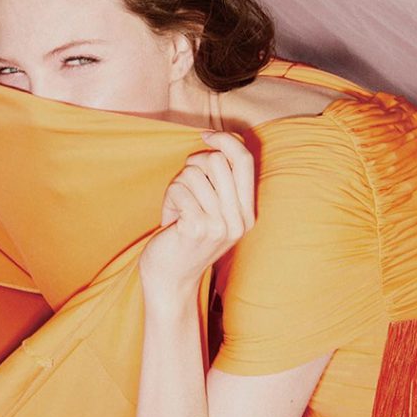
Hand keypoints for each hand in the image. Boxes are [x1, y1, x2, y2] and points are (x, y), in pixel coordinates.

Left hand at [138, 131, 254, 301]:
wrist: (170, 280)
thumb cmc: (185, 238)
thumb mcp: (212, 211)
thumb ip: (221, 182)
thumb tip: (219, 140)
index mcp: (247, 213)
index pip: (245, 161)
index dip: (226, 140)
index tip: (206, 135)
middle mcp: (239, 220)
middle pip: (218, 161)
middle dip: (194, 162)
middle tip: (184, 180)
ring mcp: (219, 226)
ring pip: (194, 174)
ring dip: (178, 185)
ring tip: (178, 208)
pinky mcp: (197, 228)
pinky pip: (179, 189)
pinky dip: (169, 198)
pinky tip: (171, 219)